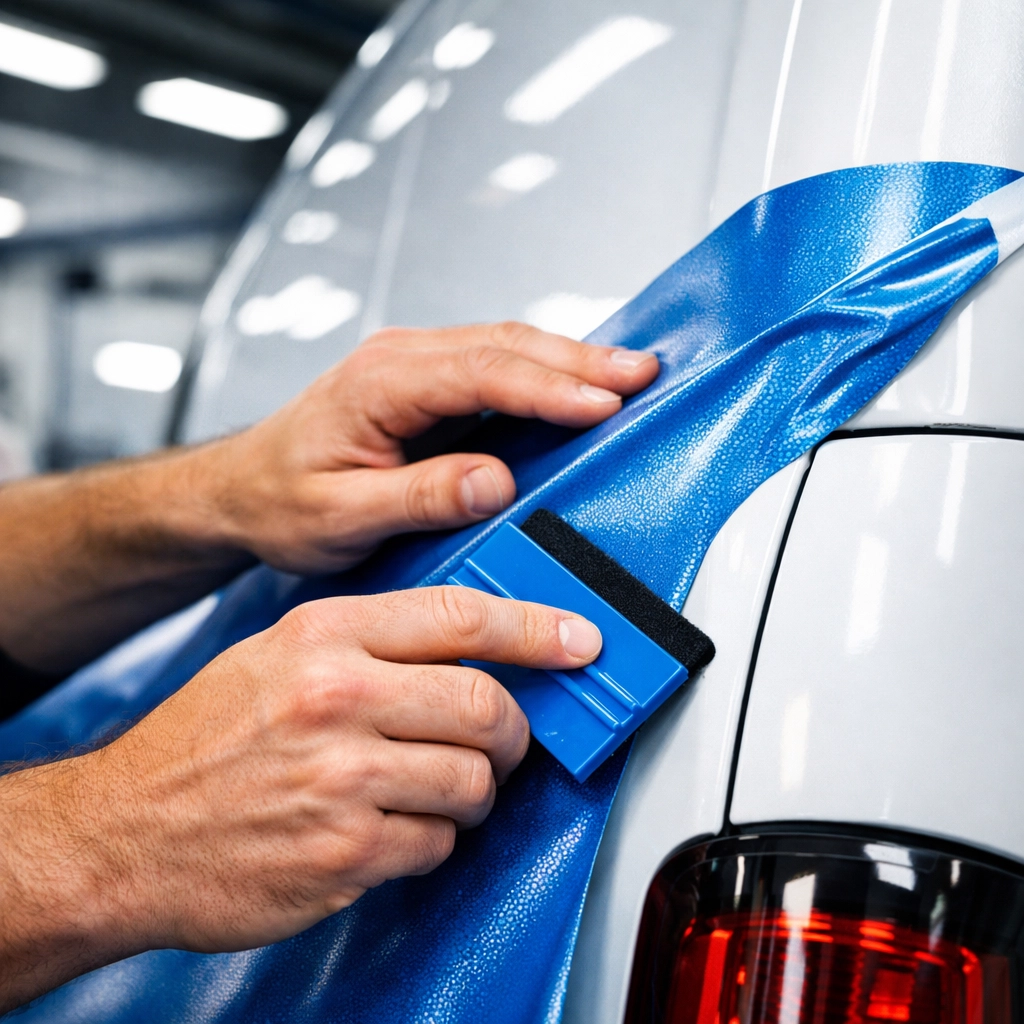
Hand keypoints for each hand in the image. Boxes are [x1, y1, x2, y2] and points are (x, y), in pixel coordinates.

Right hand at [0, 587, 602, 1007]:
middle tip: (508, 741)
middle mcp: (337, 699)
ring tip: (436, 790)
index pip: (461, 617)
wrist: (123, 830)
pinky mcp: (345, 853)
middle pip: (486, 705)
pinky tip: (391, 830)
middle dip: (514, 731)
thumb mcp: (278, 655)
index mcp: (324, 637)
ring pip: (473, 782)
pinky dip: (431, 840)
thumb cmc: (204, 739)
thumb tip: (470, 647)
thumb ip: (372, 642)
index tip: (580, 640)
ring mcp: (343, 779)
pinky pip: (436, 844)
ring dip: (473, 792)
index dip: (536, 628)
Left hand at [206, 322, 658, 572]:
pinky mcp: (425, 382)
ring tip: (631, 372)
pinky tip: (579, 380)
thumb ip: (416, 497)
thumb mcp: (338, 516)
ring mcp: (412, 364)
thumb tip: (494, 481)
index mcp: (378, 384)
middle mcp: (399, 360)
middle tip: (644, 374)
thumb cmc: (280, 503)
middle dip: (580, 359)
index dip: (548, 388)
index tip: (605, 404)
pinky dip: (545, 369)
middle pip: (505, 344)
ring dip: (571, 358)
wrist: (241, 489)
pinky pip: (495, 362)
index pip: (479, 372)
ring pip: (506, 345)